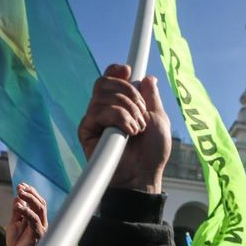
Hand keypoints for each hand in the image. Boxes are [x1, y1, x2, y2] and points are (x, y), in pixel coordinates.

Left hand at [6, 183, 48, 245]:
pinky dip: (26, 211)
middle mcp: (42, 223)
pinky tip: (18, 205)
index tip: (21, 185)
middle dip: (31, 193)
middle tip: (20, 187)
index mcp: (38, 220)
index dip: (31, 192)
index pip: (38, 203)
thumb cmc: (16, 243)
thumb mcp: (14, 223)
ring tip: (19, 192)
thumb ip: (17, 212)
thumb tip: (17, 197)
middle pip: (41, 203)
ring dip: (29, 198)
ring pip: (39, 208)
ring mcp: (40, 228)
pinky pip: (33, 219)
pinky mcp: (37, 234)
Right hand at [78, 64, 170, 192]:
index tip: (127, 70)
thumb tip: (148, 78)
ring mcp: (95, 120)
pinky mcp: (86, 131)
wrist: (143, 174)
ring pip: (103, 96)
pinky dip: (119, 118)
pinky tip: (129, 133)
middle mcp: (105, 110)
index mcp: (121, 104)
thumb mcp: (159, 119)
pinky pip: (99, 111)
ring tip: (137, 129)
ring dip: (128, 110)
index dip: (116, 71)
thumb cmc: (152, 153)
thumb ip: (151, 98)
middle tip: (142, 114)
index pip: (111, 79)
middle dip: (129, 94)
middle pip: (105, 82)